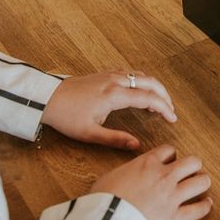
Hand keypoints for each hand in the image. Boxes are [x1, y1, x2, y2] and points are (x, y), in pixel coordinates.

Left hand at [41, 71, 176, 149]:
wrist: (47, 98)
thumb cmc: (67, 116)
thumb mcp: (90, 133)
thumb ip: (116, 139)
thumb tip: (137, 146)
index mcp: (115, 95)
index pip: (149, 98)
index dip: (164, 108)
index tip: (172, 119)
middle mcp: (116, 81)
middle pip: (150, 82)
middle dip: (164, 95)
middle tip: (171, 110)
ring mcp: (110, 75)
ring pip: (141, 75)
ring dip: (154, 86)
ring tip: (160, 102)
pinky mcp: (104, 74)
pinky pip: (131, 73)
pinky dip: (142, 80)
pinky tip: (141, 91)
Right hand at [91, 145, 212, 219]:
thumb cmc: (104, 198)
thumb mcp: (112, 175)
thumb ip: (128, 171)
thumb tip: (129, 174)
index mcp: (148, 163)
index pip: (169, 150)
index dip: (171, 155)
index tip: (170, 161)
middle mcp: (164, 176)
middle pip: (192, 162)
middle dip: (193, 165)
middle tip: (190, 171)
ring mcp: (172, 196)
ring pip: (201, 182)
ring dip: (202, 182)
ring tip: (201, 184)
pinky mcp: (175, 217)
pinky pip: (198, 210)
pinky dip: (205, 206)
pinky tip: (207, 204)